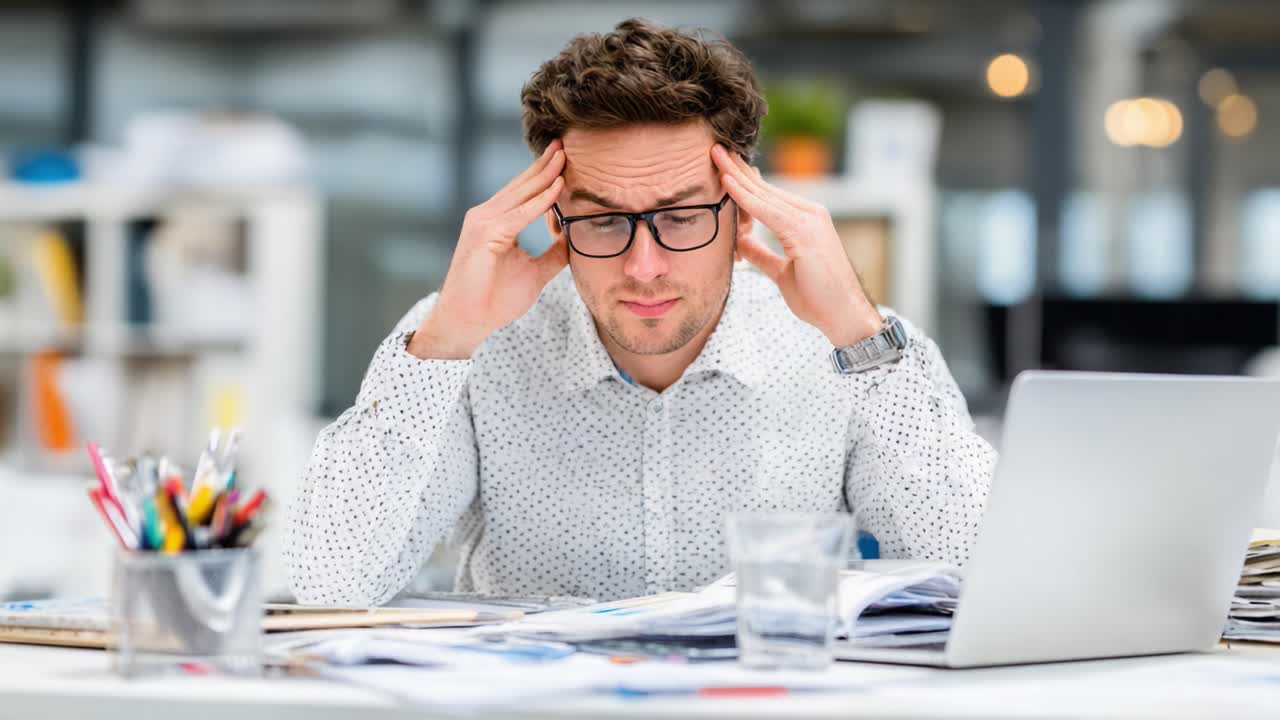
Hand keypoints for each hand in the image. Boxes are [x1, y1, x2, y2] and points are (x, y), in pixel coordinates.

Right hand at [409, 140, 567, 358]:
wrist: (467, 321)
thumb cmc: (494, 299)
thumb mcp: (534, 272)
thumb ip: (554, 254)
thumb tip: (574, 239)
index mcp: (496, 221)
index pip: (524, 191)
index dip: (545, 174)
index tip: (566, 158)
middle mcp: (486, 215)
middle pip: (521, 185)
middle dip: (545, 165)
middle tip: (566, 143)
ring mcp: (482, 223)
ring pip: (520, 194)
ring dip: (544, 175)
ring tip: (564, 157)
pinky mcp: (483, 236)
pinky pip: (518, 214)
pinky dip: (540, 202)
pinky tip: (557, 190)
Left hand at [711, 144, 882, 346]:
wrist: (844, 315)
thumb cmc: (818, 297)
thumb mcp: (782, 272)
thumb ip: (762, 254)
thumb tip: (739, 243)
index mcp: (805, 222)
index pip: (768, 197)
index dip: (744, 182)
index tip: (723, 168)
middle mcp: (809, 214)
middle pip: (765, 188)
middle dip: (738, 169)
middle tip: (715, 149)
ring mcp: (809, 221)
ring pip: (764, 193)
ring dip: (737, 174)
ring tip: (716, 155)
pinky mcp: (805, 232)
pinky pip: (767, 210)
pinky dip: (745, 197)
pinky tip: (727, 183)